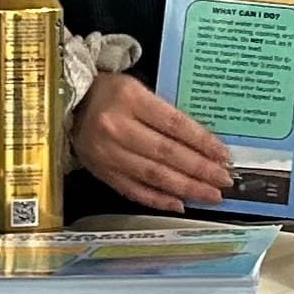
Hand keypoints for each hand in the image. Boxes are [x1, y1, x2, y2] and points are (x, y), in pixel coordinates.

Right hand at [69, 71, 236, 213]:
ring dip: (185, 187)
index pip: (174, 124)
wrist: (68, 103)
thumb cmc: (110, 93)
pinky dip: (158, 199)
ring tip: (210, 195)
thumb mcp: (138, 89)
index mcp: (130, 99)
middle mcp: (117, 127)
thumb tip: (202, 144)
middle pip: (166, 153)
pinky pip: (134, 190)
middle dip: (200, 169)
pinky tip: (179, 204)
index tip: (223, 155)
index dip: (202, 142)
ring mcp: (107, 153)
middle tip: (224, 180)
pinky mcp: (101, 172)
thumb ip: (165, 114)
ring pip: (153, 175)